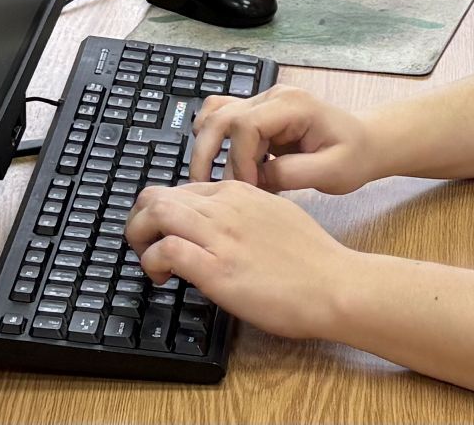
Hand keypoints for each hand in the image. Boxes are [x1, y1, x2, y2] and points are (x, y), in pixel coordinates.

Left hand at [124, 180, 356, 339]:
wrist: (335, 285)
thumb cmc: (314, 260)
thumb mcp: (277, 216)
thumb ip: (244, 214)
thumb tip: (219, 227)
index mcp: (241, 192)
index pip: (182, 188)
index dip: (163, 212)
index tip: (165, 235)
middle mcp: (226, 207)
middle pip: (158, 195)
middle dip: (139, 220)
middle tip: (144, 246)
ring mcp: (221, 236)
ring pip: (155, 213)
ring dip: (139, 238)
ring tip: (150, 262)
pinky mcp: (217, 269)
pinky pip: (165, 250)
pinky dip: (152, 261)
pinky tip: (164, 278)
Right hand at [187, 85, 379, 193]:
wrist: (365, 143)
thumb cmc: (354, 155)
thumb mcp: (331, 172)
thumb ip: (290, 175)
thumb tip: (253, 180)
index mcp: (293, 105)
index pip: (246, 125)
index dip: (239, 159)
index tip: (247, 188)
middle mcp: (273, 97)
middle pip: (221, 116)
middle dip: (208, 153)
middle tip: (206, 188)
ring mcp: (263, 103)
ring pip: (215, 114)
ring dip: (206, 146)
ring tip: (206, 179)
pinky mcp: (258, 116)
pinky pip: (224, 121)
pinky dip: (215, 143)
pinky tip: (221, 169)